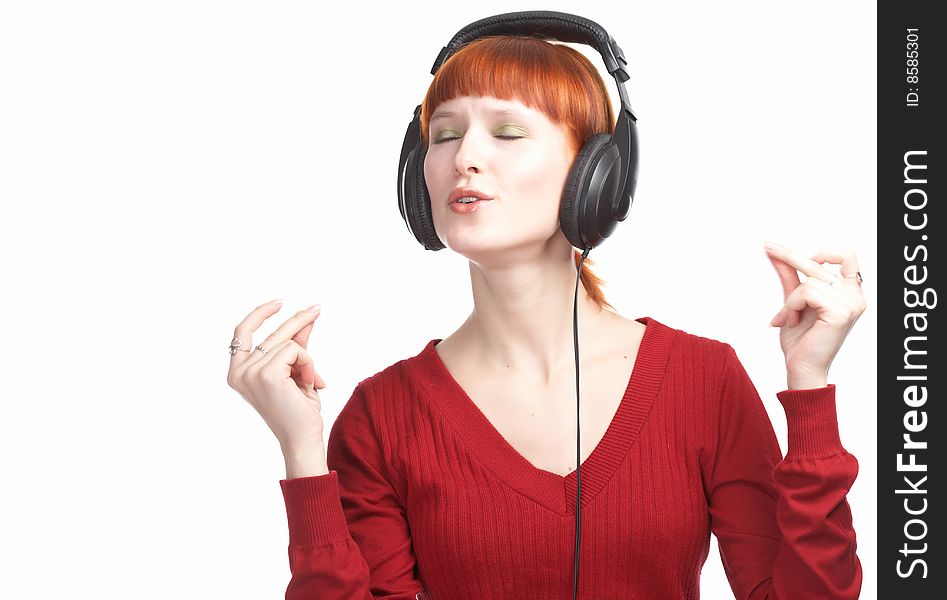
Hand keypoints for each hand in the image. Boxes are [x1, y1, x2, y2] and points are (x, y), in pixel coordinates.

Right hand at [226, 299, 327, 449]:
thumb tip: (306, 319)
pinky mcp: (266, 374)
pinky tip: (309, 384)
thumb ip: (296, 345)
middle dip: (298, 321)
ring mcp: (250, 373)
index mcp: (237, 373)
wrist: (302, 439)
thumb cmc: (298, 411)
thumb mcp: (295, 372)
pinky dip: (309, 364)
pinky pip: (295, 350)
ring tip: (310, 381)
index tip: (280, 303)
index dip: (259, 314)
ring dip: (307, 360)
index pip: (241, 332)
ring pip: (288, 342)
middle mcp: (239, 373)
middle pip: (272, 334)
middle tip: (317, 309)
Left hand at [764, 242, 866, 388]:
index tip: (794, 253)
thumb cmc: (801, 340)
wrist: (800, 367)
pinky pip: (807, 292)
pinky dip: (792, 306)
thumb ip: (789, 276)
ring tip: (789, 318)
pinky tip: (792, 322)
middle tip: (767, 247)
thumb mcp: (793, 301)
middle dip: (790, 255)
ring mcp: (852, 304)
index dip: (824, 251)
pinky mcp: (841, 312)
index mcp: (850, 293)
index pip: (847, 257)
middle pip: (821, 263)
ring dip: (790, 300)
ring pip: (810, 281)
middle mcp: (856, 297)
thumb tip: (775, 252)